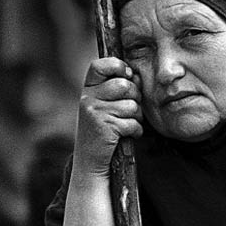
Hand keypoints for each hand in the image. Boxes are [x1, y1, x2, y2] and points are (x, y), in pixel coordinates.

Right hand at [74, 57, 142, 177]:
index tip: (127, 76)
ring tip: (129, 124)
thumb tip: (136, 75)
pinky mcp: (105, 127)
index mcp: (88, 89)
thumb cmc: (103, 130)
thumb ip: (118, 88)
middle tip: (130, 110)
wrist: (90, 161)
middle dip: (135, 97)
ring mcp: (95, 112)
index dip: (117, 66)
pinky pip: (133, 122)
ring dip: (137, 117)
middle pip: (124, 85)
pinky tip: (128, 135)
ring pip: (132, 105)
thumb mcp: (104, 105)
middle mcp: (88, 98)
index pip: (100, 65)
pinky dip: (136, 131)